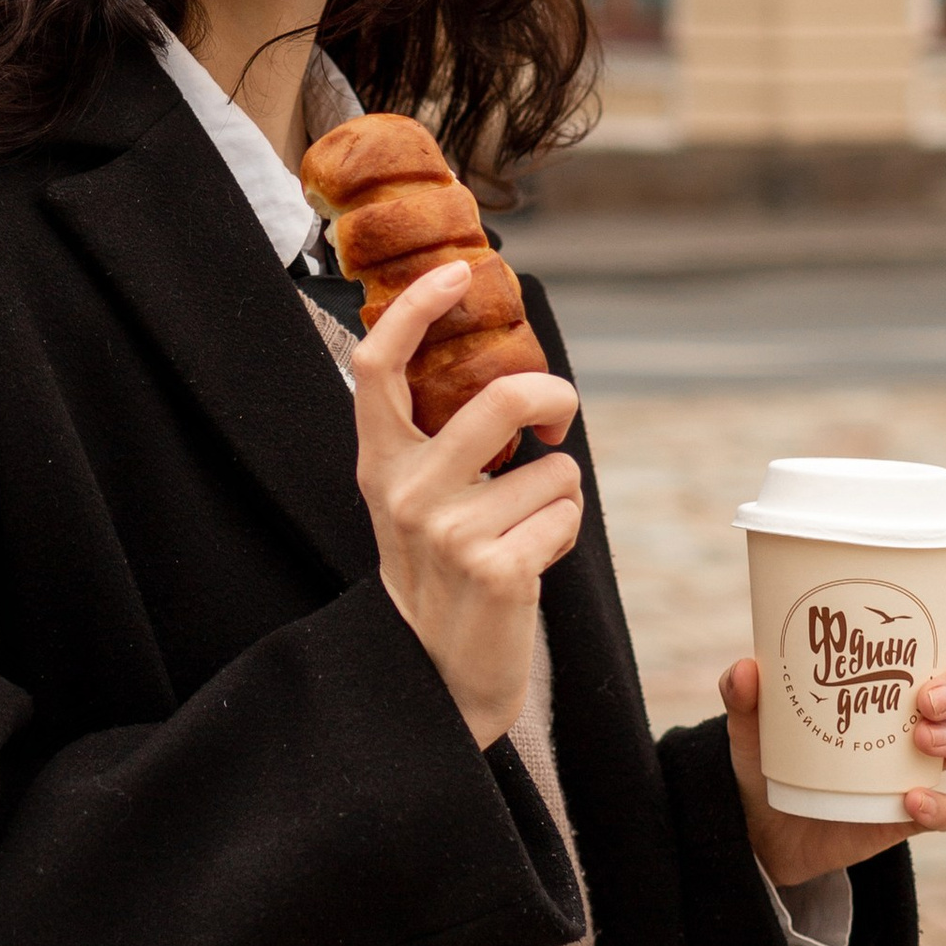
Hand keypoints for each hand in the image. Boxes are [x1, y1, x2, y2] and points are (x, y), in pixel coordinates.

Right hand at [354, 262, 583, 748]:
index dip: (417, 310)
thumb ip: (441, 438)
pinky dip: (562, 534)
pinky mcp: (498, 569)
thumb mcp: (418, 498)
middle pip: (498, 400)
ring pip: (552, 467)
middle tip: (557, 413)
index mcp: (381, 463)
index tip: (456, 272)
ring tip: (523, 529)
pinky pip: (565, 514)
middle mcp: (405, 492)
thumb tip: (515, 377)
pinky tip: (529, 563)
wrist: (434, 674)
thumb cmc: (442, 570)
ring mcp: (450, 532)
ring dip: (558, 493)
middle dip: (551, 396)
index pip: (380, 366)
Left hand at [720, 558, 945, 891]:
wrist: (769, 826)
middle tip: (926, 695)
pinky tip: (910, 800)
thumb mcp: (753, 719)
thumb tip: (746, 669)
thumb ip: (746, 694)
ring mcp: (926, 759)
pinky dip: (941, 804)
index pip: (944, 623)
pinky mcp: (918, 809)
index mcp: (891, 667)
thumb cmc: (774, 750)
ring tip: (922, 738)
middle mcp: (922, 707)